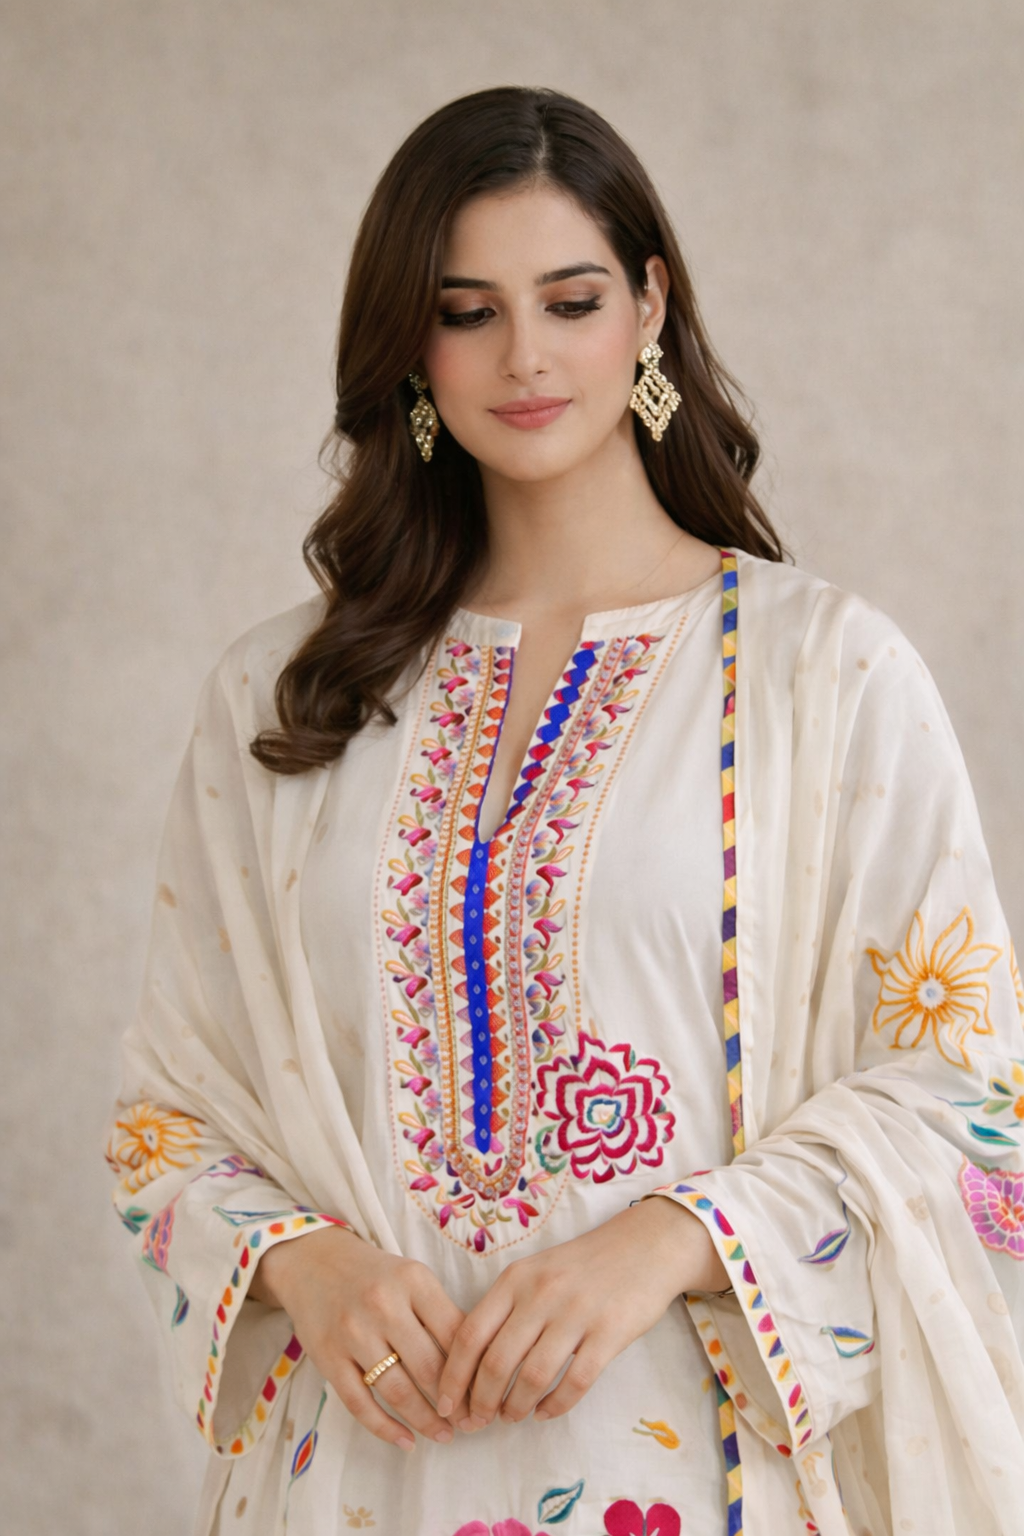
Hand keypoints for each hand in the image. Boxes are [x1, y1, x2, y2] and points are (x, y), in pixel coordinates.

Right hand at [250, 1225, 470, 1450]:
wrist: (313, 1262)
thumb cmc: (375, 1275)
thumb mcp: (412, 1277)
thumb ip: (441, 1313)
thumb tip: (476, 1363)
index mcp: (413, 1281)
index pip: (455, 1333)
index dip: (473, 1370)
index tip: (485, 1393)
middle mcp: (383, 1304)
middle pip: (429, 1366)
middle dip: (454, 1403)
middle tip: (469, 1423)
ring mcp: (353, 1332)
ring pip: (397, 1390)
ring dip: (425, 1421)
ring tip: (444, 1435)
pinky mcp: (328, 1357)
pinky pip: (360, 1403)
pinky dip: (386, 1428)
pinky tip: (406, 1441)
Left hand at [435, 1195, 727, 1430]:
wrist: (644, 1246)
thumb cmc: (582, 1265)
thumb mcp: (536, 1272)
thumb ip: (506, 1308)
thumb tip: (472, 1365)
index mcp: (516, 1279)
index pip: (470, 1333)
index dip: (452, 1375)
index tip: (445, 1404)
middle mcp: (541, 1294)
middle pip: (497, 1361)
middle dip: (480, 1401)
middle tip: (476, 1422)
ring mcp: (576, 1313)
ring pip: (533, 1376)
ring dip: (516, 1407)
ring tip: (511, 1417)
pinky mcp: (610, 1333)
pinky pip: (575, 1382)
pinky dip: (555, 1406)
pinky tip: (545, 1413)